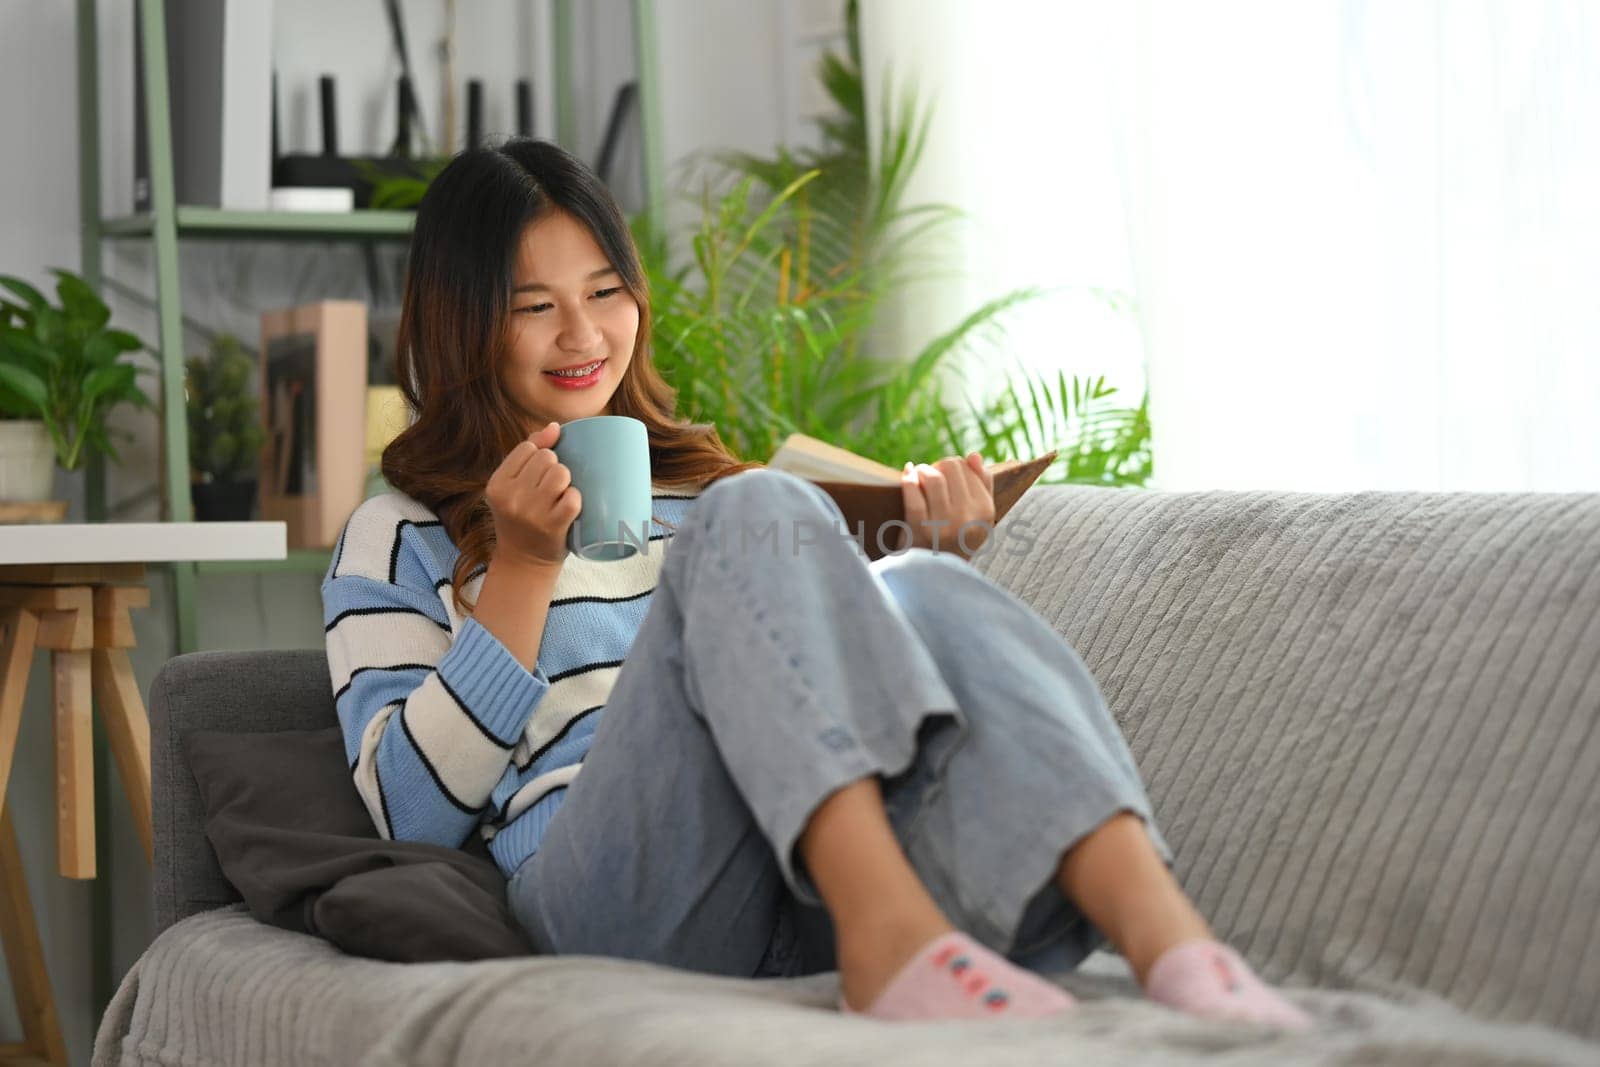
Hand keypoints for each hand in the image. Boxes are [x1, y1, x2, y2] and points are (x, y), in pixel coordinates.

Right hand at [486, 421, 579, 568]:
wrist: (523, 563)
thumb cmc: (522, 518)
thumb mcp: (513, 487)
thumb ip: (530, 453)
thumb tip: (555, 426)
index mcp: (497, 484)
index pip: (529, 448)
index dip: (541, 455)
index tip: (540, 473)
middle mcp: (511, 497)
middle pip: (548, 458)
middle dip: (555, 467)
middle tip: (551, 488)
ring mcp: (531, 513)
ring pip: (561, 473)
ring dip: (567, 481)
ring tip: (560, 496)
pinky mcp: (552, 526)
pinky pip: (573, 498)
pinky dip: (575, 500)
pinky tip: (569, 507)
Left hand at [896, 452, 995, 559]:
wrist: (935, 579)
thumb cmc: (956, 542)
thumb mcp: (978, 519)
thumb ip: (983, 485)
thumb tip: (974, 455)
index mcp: (985, 511)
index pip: (967, 467)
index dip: (952, 467)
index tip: (943, 476)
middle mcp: (968, 518)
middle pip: (950, 467)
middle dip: (937, 466)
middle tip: (928, 476)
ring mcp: (944, 525)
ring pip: (932, 477)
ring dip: (921, 470)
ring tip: (916, 475)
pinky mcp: (920, 531)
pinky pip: (913, 493)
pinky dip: (908, 479)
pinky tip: (906, 474)